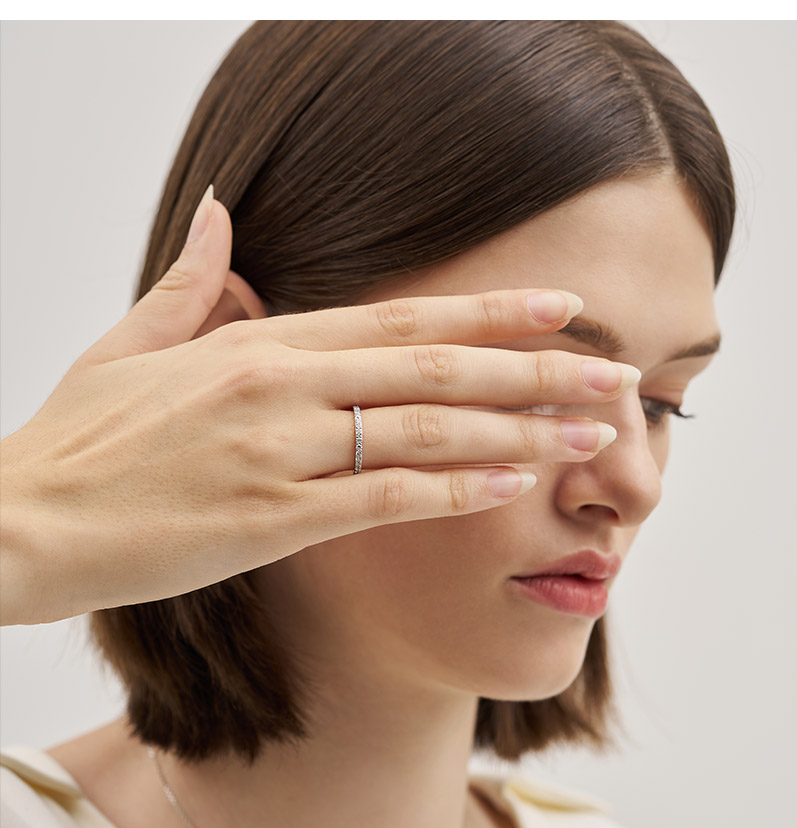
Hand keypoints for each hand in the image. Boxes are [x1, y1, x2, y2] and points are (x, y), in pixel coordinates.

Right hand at [0, 191, 638, 625]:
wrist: (19, 519)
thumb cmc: (77, 440)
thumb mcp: (131, 345)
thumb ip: (191, 281)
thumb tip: (222, 216)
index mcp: (256, 341)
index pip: (398, 316)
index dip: (487, 309)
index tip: (559, 308)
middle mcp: (279, 384)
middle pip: (435, 363)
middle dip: (536, 367)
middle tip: (616, 369)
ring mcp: (277, 451)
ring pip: (425, 428)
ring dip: (519, 430)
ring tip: (592, 433)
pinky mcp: (269, 520)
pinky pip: (383, 497)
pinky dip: (455, 490)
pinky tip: (514, 486)